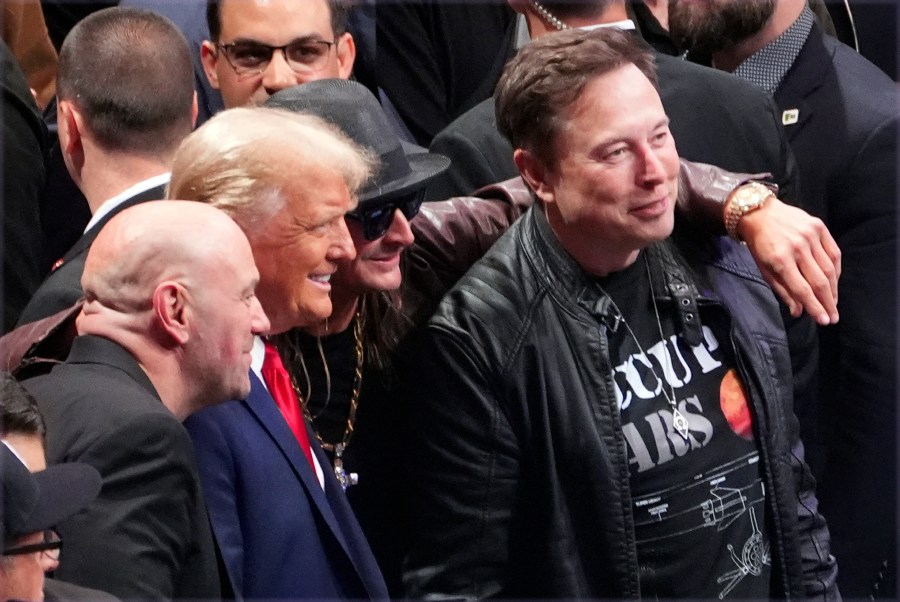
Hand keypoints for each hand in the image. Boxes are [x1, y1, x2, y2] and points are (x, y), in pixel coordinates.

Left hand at [738, 197, 840, 324]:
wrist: (759, 212)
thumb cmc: (759, 244)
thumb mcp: (764, 269)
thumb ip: (782, 290)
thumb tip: (798, 312)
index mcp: (780, 260)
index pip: (803, 289)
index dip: (815, 307)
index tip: (824, 320)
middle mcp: (797, 248)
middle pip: (819, 281)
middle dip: (828, 302)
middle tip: (833, 317)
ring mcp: (810, 236)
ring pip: (829, 268)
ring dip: (833, 289)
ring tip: (833, 303)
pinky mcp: (819, 227)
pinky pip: (834, 253)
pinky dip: (836, 270)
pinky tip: (834, 282)